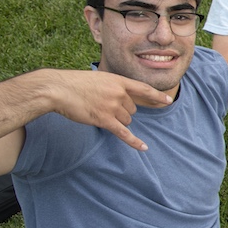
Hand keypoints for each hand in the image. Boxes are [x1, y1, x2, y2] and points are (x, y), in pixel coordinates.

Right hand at [48, 70, 173, 150]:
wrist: (58, 89)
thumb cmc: (74, 84)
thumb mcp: (99, 79)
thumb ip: (112, 87)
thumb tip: (120, 96)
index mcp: (119, 81)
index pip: (143, 89)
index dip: (157, 96)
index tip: (168, 101)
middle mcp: (120, 94)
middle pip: (132, 109)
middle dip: (121, 111)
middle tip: (102, 105)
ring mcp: (113, 107)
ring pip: (126, 120)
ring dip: (115, 120)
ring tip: (97, 111)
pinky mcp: (105, 120)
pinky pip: (123, 133)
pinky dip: (134, 141)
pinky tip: (144, 148)